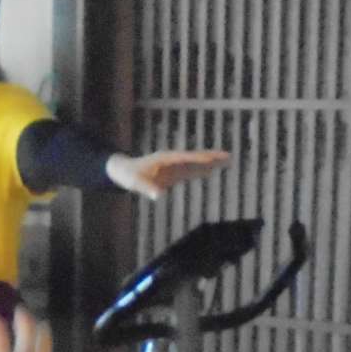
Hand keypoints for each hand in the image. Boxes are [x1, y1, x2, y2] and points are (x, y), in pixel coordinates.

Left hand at [106, 148, 229, 200]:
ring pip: (195, 163)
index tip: (212, 159)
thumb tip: (158, 195)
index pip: (185, 158)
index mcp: (164, 159)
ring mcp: (173, 166)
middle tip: (228, 156)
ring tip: (227, 161)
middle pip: (195, 157)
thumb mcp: (135, 182)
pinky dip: (201, 171)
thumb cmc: (128, 175)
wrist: (122, 171)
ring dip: (210, 163)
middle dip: (211, 157)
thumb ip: (146, 188)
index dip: (199, 159)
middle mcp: (172, 160)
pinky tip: (211, 171)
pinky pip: (190, 171)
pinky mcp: (172, 173)